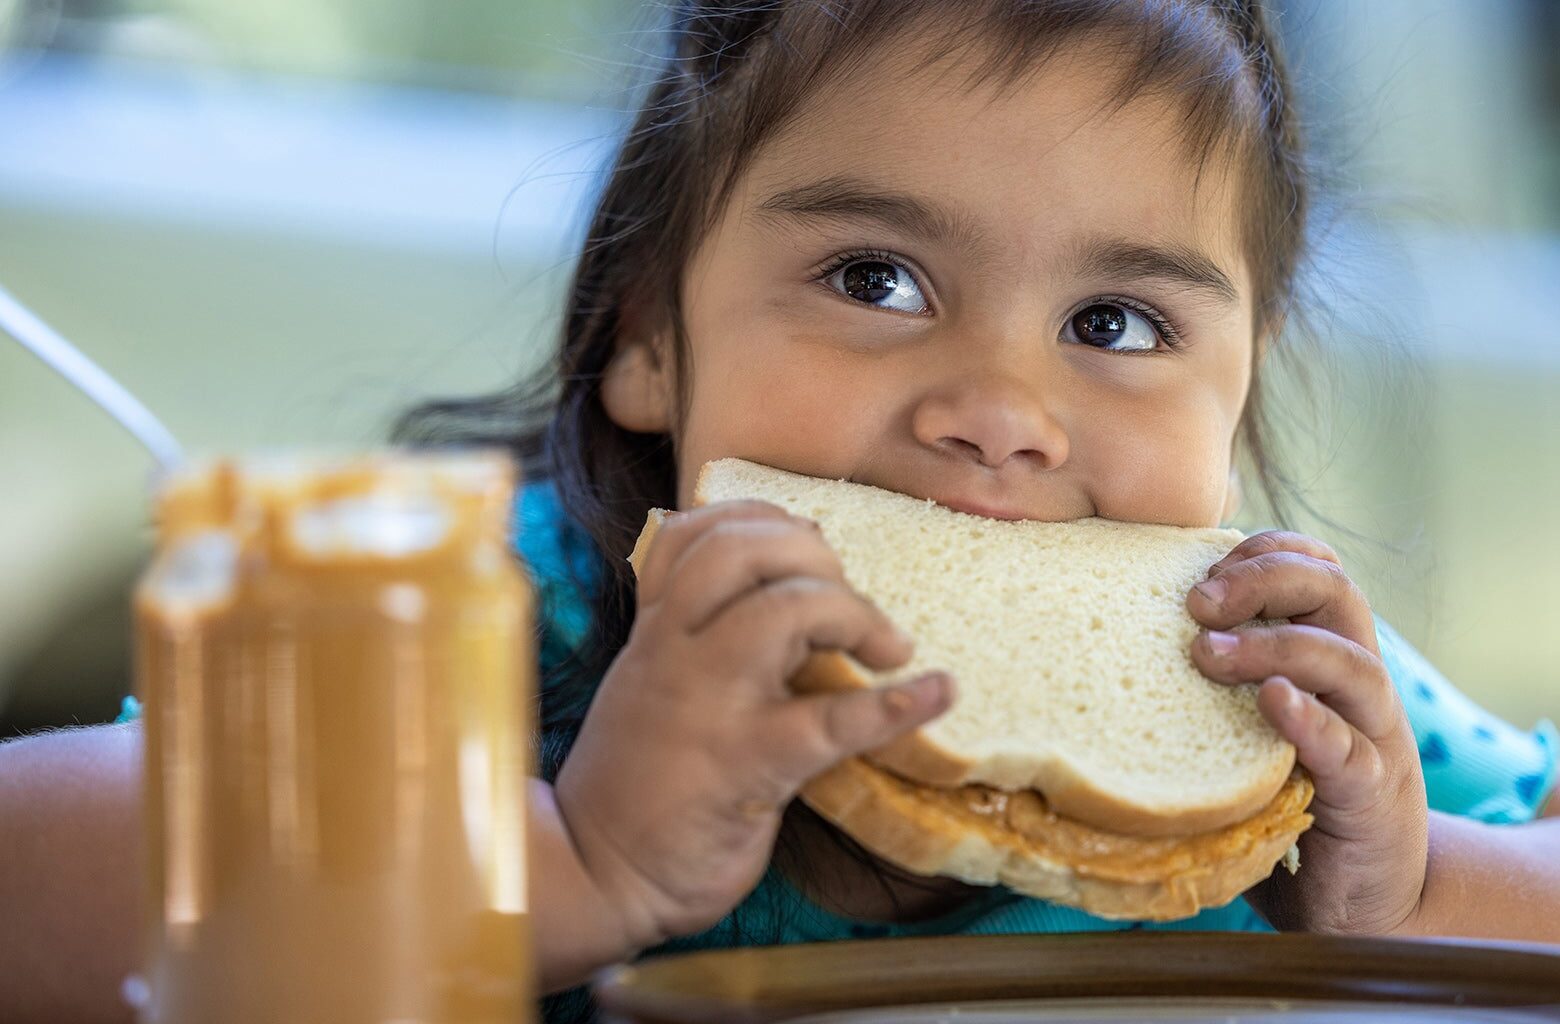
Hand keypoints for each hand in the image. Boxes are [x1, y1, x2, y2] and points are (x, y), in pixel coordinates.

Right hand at [554, 500, 953, 953]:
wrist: (595, 873)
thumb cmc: (634, 782)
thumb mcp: (646, 686)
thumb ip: (691, 638)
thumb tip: (777, 595)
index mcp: (654, 631)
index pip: (693, 534)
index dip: (760, 520)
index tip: (805, 543)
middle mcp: (675, 651)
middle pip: (742, 550)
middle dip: (813, 553)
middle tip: (851, 598)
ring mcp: (709, 705)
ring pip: (784, 612)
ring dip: (855, 614)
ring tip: (892, 649)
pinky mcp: (748, 766)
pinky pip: (833, 721)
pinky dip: (897, 705)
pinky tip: (938, 692)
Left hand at [1185, 530, 1427, 933]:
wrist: (1363, 895)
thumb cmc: (1281, 797)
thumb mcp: (1245, 727)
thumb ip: (1210, 682)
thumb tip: (1100, 641)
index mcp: (1326, 655)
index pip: (1316, 569)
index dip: (1266, 550)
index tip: (1203, 565)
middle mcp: (1358, 685)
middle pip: (1336, 593)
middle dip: (1265, 580)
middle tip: (1197, 600)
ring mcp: (1374, 738)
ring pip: (1350, 664)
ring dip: (1276, 646)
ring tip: (1209, 651)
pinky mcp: (1372, 798)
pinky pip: (1350, 750)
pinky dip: (1312, 722)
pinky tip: (1274, 703)